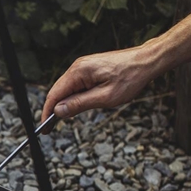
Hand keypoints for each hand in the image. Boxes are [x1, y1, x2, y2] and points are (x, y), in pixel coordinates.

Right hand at [40, 44, 155, 123]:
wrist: (147, 61)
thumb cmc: (130, 78)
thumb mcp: (105, 97)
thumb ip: (79, 104)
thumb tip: (58, 111)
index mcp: (79, 72)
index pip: (54, 94)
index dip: (47, 112)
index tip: (44, 128)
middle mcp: (77, 67)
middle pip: (58, 91)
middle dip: (54, 110)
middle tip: (50, 129)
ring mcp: (83, 67)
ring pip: (67, 89)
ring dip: (65, 104)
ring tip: (66, 119)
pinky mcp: (89, 69)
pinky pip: (76, 85)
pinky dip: (74, 97)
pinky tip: (79, 105)